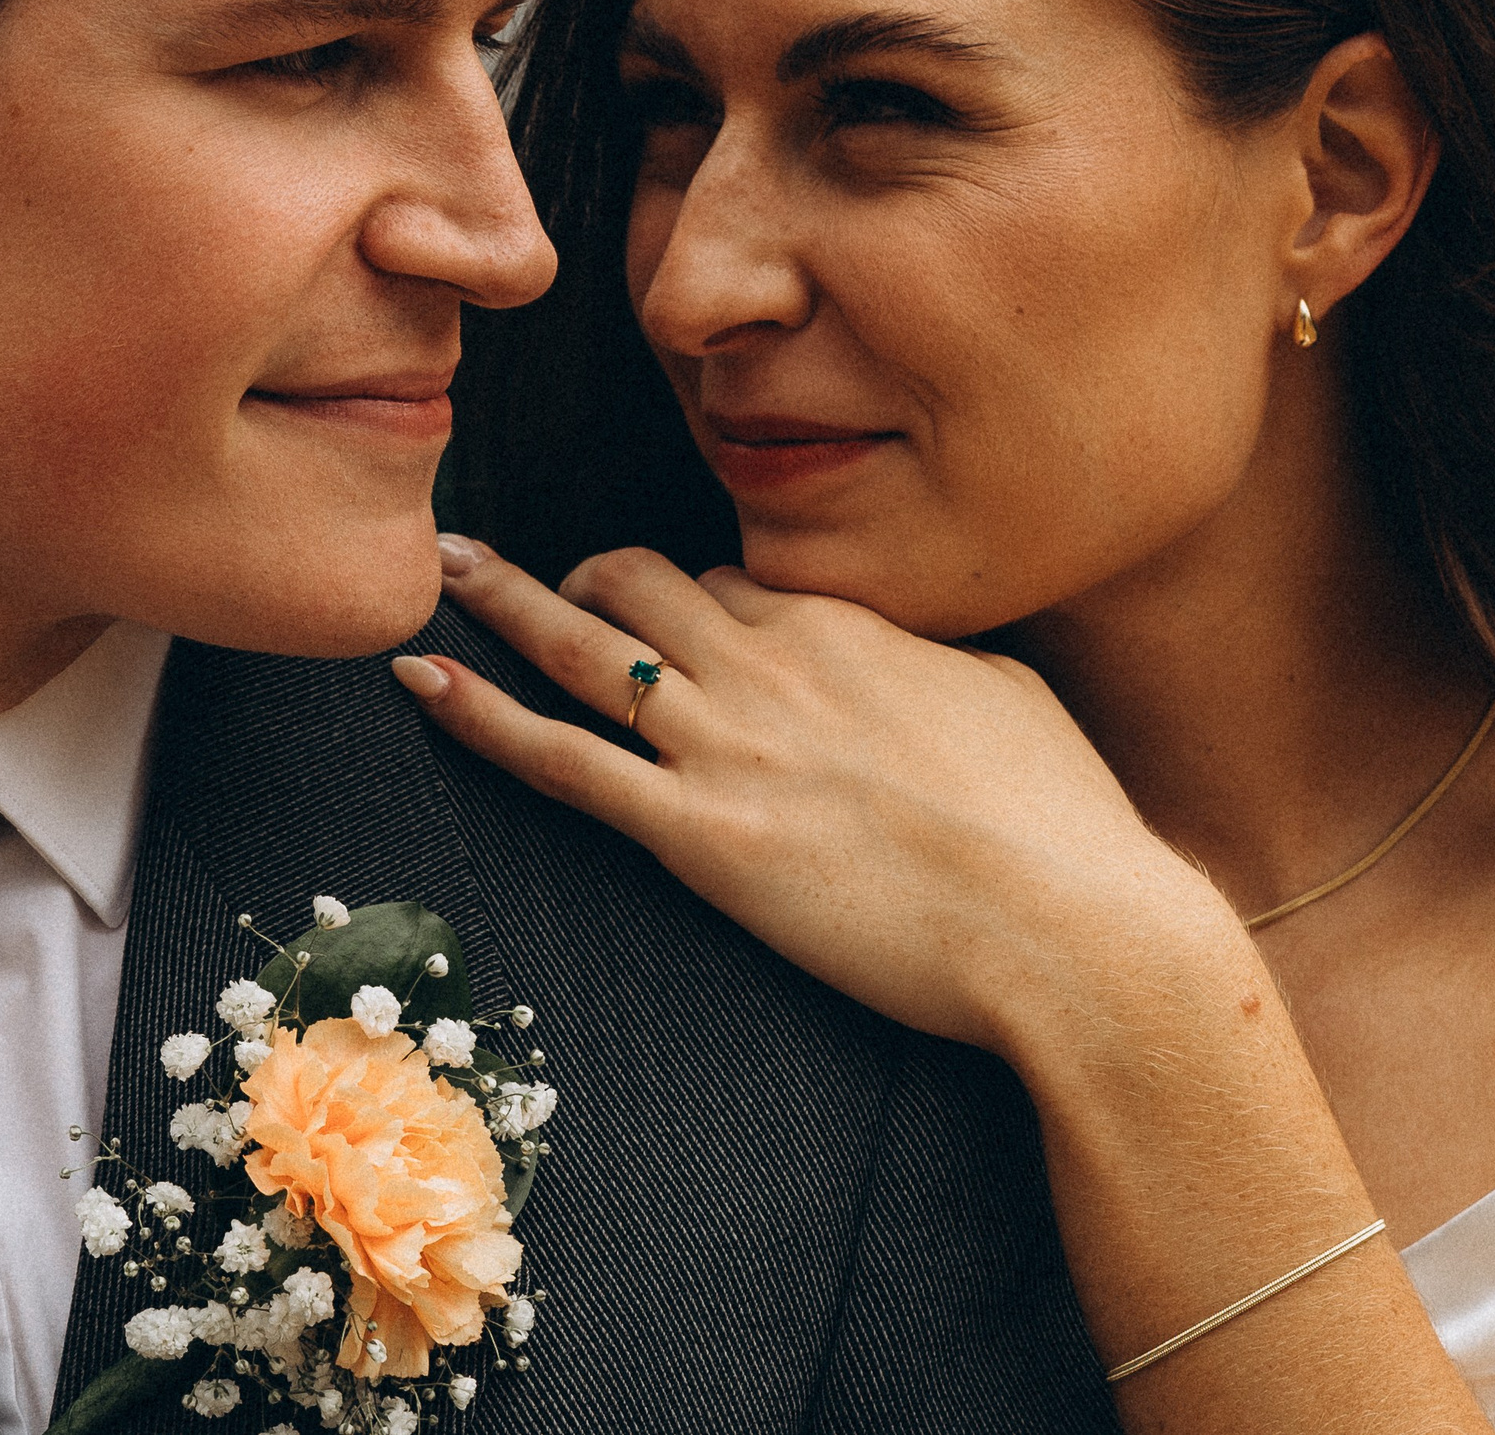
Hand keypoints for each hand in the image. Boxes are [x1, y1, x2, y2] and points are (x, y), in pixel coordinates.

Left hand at [392, 539, 1216, 1054]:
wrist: (1073, 925)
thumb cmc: (1063, 826)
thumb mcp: (1008, 699)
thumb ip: (939, 665)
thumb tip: (920, 663)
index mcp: (849, 624)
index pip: (732, 582)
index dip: (694, 604)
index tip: (677, 630)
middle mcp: (774, 662)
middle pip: (641, 582)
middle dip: (582, 575)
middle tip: (530, 578)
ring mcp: (729, 746)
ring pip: (585, 645)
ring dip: (502, 600)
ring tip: (445, 569)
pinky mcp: (701, 836)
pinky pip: (564, 760)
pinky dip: (483, 716)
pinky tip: (422, 682)